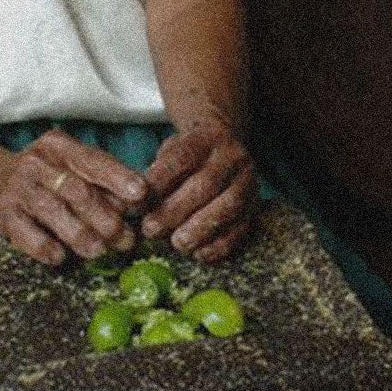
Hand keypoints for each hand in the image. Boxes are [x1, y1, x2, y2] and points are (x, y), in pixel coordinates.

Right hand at [0, 129, 148, 266]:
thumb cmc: (44, 177)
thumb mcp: (69, 167)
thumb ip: (101, 181)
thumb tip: (139, 202)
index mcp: (59, 147)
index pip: (92, 160)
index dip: (118, 177)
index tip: (140, 194)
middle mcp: (37, 163)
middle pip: (76, 190)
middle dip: (105, 217)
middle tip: (126, 239)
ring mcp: (18, 188)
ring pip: (53, 211)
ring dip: (80, 234)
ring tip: (99, 252)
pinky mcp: (4, 214)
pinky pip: (25, 233)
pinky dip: (44, 246)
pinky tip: (60, 257)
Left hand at [139, 126, 258, 262]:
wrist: (226, 147)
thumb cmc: (188, 155)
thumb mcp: (170, 149)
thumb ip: (156, 172)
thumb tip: (136, 203)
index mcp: (207, 137)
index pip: (183, 156)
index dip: (160, 179)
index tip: (139, 200)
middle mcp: (232, 157)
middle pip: (206, 185)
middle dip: (175, 211)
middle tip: (151, 229)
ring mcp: (248, 182)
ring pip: (228, 207)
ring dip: (200, 230)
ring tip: (177, 244)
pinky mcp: (255, 206)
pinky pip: (242, 228)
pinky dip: (220, 245)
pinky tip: (199, 254)